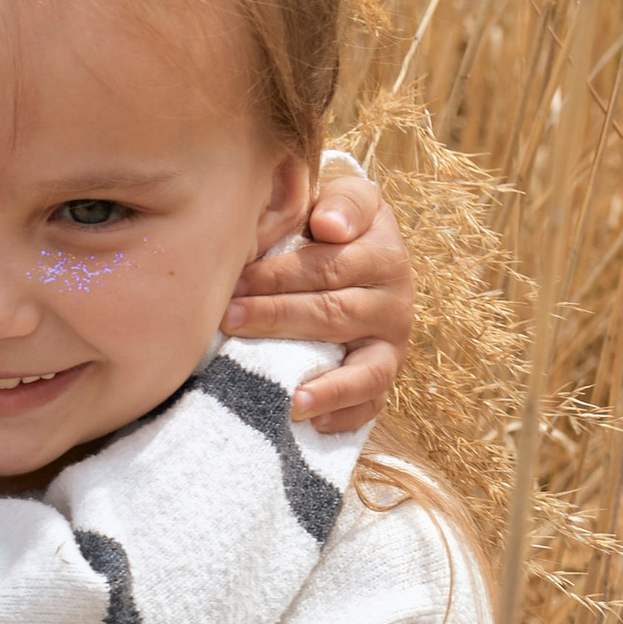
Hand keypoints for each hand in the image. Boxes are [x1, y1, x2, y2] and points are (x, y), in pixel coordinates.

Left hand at [221, 158, 410, 431]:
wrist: (365, 254)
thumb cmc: (337, 226)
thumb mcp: (346, 200)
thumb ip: (343, 201)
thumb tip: (329, 226)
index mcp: (383, 254)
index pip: (330, 265)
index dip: (280, 274)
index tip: (235, 278)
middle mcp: (394, 302)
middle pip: (333, 314)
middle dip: (276, 318)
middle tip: (227, 321)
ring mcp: (391, 345)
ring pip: (362, 369)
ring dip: (324, 386)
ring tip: (288, 400)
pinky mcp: (383, 378)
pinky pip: (371, 404)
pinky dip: (344, 417)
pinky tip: (310, 423)